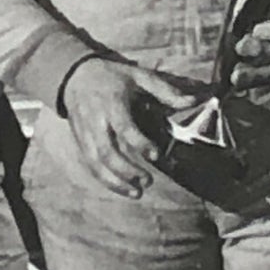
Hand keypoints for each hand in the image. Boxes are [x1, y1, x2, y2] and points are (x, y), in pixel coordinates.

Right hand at [61, 57, 193, 197]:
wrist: (75, 77)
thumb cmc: (111, 77)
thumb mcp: (138, 76)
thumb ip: (166, 91)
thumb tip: (194, 101)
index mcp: (111, 104)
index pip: (124, 128)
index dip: (139, 143)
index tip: (156, 155)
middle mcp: (96, 122)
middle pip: (107, 153)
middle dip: (127, 171)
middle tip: (148, 181)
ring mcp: (85, 134)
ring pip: (96, 164)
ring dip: (115, 182)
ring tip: (136, 193)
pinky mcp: (80, 143)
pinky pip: (90, 166)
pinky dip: (105, 180)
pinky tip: (121, 188)